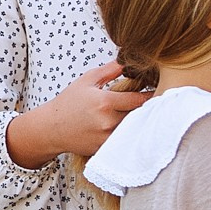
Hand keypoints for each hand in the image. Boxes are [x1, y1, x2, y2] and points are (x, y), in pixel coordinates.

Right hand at [6, 62, 150, 166]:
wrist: (51, 128)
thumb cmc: (68, 103)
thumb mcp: (87, 80)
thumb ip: (110, 70)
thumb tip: (128, 60)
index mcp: (105, 102)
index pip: (139, 99)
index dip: (151, 95)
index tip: (159, 92)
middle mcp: (108, 121)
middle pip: (140, 116)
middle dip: (148, 109)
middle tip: (156, 103)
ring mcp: (107, 137)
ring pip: (134, 130)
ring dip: (139, 123)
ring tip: (143, 115)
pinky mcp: (105, 149)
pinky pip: (124, 141)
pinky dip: (128, 134)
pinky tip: (129, 128)